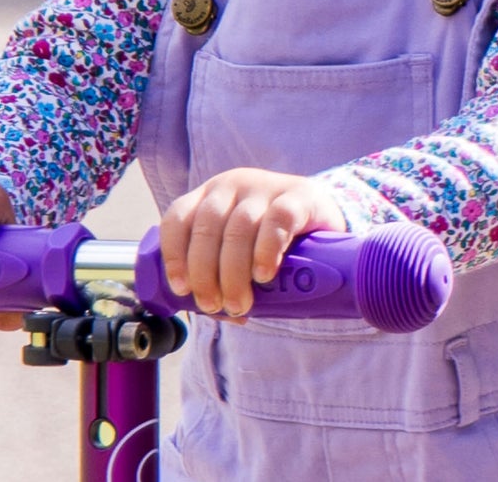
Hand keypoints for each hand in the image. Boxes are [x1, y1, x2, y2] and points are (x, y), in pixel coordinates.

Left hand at [159, 168, 345, 319]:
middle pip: (207, 227)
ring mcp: (265, 186)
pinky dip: (266, 249)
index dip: (175, 254)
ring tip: (240, 303)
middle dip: (205, 273)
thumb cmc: (272, 241)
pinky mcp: (298, 195)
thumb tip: (217, 312)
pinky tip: (264, 273)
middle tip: (214, 306)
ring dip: (233, 271)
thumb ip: (223, 273)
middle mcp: (232, 185)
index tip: (182, 289)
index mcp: (209, 197)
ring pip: (239, 226)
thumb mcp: (240, 250)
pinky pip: (278, 219)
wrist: (323, 216)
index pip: (178, 218)